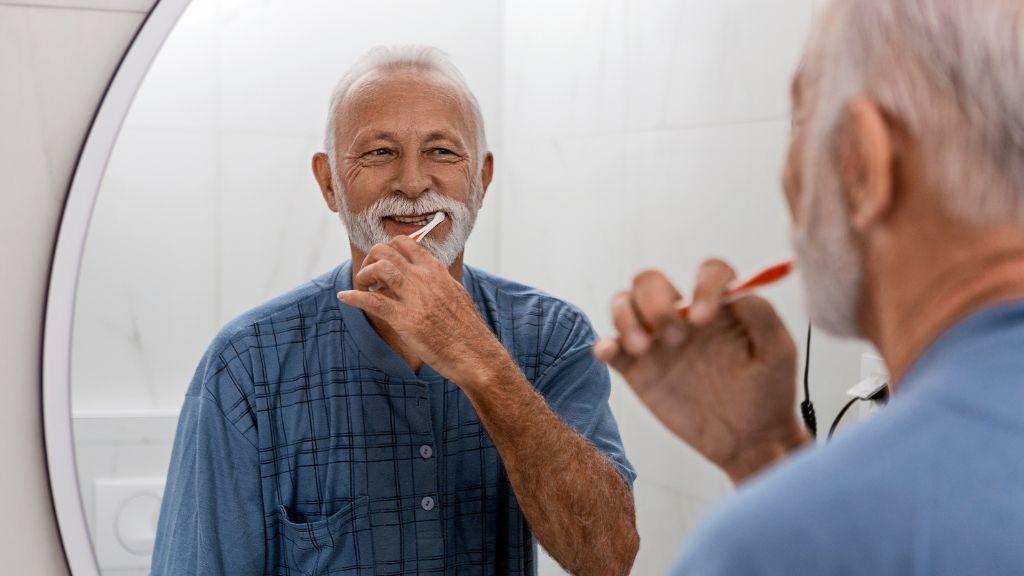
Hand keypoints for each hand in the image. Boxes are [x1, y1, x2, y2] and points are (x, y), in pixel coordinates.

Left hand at [337, 235, 503, 384]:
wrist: (475, 354)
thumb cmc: (467, 329)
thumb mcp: (455, 294)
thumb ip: (437, 281)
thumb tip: (424, 274)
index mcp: (436, 270)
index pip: (405, 242)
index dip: (387, 249)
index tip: (382, 262)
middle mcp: (424, 278)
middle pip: (386, 250)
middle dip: (370, 259)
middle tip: (368, 276)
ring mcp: (414, 297)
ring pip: (379, 268)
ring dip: (363, 275)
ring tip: (362, 287)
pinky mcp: (405, 320)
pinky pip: (372, 301)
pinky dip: (353, 297)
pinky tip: (345, 298)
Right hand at [594, 261, 809, 483]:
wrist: (748, 440)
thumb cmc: (768, 392)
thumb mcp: (779, 353)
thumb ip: (763, 317)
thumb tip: (736, 292)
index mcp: (719, 306)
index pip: (707, 272)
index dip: (703, 285)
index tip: (704, 318)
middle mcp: (683, 315)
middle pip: (650, 281)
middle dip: (656, 303)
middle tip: (676, 338)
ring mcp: (657, 341)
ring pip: (623, 303)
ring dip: (627, 318)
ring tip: (645, 349)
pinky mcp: (638, 369)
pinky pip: (609, 347)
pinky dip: (603, 344)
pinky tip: (609, 353)